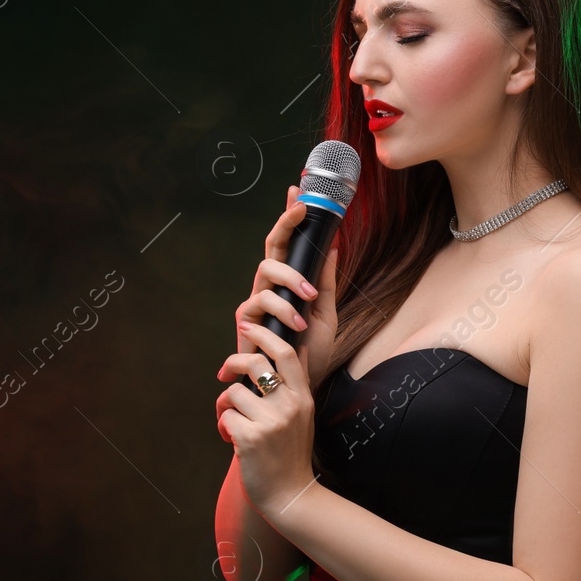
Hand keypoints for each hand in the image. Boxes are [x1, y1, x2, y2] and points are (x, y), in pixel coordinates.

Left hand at [215, 319, 319, 515]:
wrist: (290, 495)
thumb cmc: (291, 455)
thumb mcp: (303, 416)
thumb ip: (297, 384)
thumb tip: (298, 348)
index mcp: (302, 397)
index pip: (286, 353)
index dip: (264, 335)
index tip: (247, 329)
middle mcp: (289, 405)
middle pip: (255, 363)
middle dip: (233, 363)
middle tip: (224, 374)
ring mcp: (271, 421)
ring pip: (233, 392)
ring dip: (225, 406)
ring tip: (233, 423)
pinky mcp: (251, 437)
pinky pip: (225, 416)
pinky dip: (224, 427)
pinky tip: (233, 441)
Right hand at [233, 185, 340, 389]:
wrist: (294, 387)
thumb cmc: (307, 353)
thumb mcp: (326, 313)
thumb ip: (326, 281)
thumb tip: (335, 245)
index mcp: (287, 282)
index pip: (287, 244)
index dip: (290, 217)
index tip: (299, 192)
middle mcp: (268, 287)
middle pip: (270, 247)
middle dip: (284, 224)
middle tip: (302, 212)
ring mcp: (255, 303)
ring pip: (265, 271)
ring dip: (290, 281)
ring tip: (309, 301)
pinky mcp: (246, 322)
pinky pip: (258, 302)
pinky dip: (280, 309)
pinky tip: (297, 322)